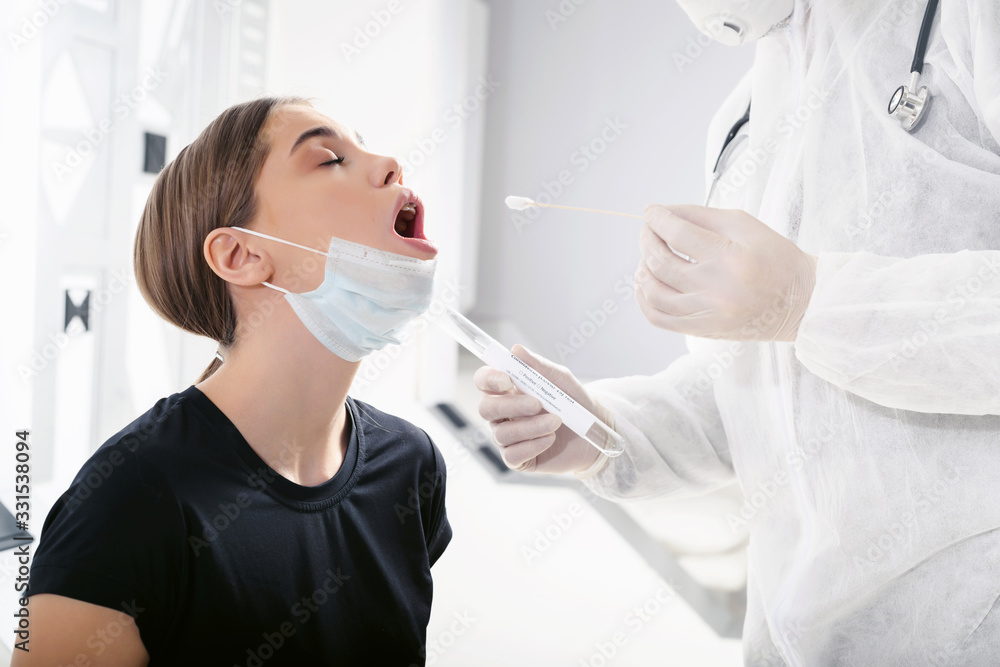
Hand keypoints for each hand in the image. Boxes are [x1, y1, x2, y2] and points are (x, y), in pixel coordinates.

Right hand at [474, 345, 605, 473]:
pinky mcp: (518, 459)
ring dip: (531, 427)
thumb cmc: (573, 401)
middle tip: (538, 404)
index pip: (483, 381)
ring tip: (556, 422)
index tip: (508, 380)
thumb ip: (538, 366)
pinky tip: (550, 439)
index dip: (489, 379)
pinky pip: (512, 455)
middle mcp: (501, 414)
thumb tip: (516, 349)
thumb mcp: (561, 379)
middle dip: (512, 406)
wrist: (593, 430)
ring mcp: (507, 437)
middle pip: (485, 409)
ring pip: (502, 434)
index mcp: (506, 390)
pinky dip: (532, 446)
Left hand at [635, 204, 818, 340]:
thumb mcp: (745, 225)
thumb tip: (661, 212)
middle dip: (648, 240)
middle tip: (649, 230)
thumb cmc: (775, 259)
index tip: (651, 212)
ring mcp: (707, 314)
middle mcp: (716, 289)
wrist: (799, 302)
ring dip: (643, 269)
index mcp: (730, 258)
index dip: (657, 219)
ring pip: (654, 292)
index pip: (678, 234)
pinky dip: (644, 299)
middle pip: (661, 262)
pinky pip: (659, 318)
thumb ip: (700, 215)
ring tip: (647, 256)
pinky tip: (646, 283)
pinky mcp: (702, 329)